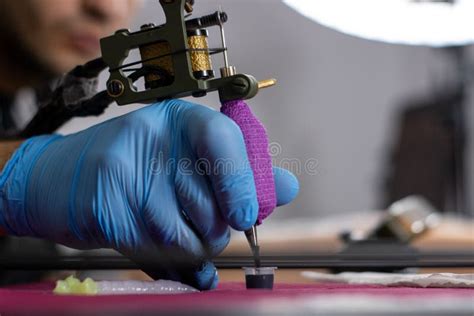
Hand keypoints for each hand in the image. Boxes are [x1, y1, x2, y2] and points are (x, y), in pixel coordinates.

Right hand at [0, 99, 298, 289]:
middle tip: (209, 227)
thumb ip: (241, 172)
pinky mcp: (106, 208)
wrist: (64, 179)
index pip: (221, 138)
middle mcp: (152, 137)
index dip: (240, 181)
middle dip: (217, 228)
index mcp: (180, 118)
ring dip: (197, 249)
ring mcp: (124, 170)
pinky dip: (177, 265)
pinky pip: (158, 252)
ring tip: (187, 238)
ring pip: (185, 234)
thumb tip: (288, 186)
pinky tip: (178, 260)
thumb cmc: (140, 168)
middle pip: (208, 202)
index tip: (248, 215)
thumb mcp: (188, 158)